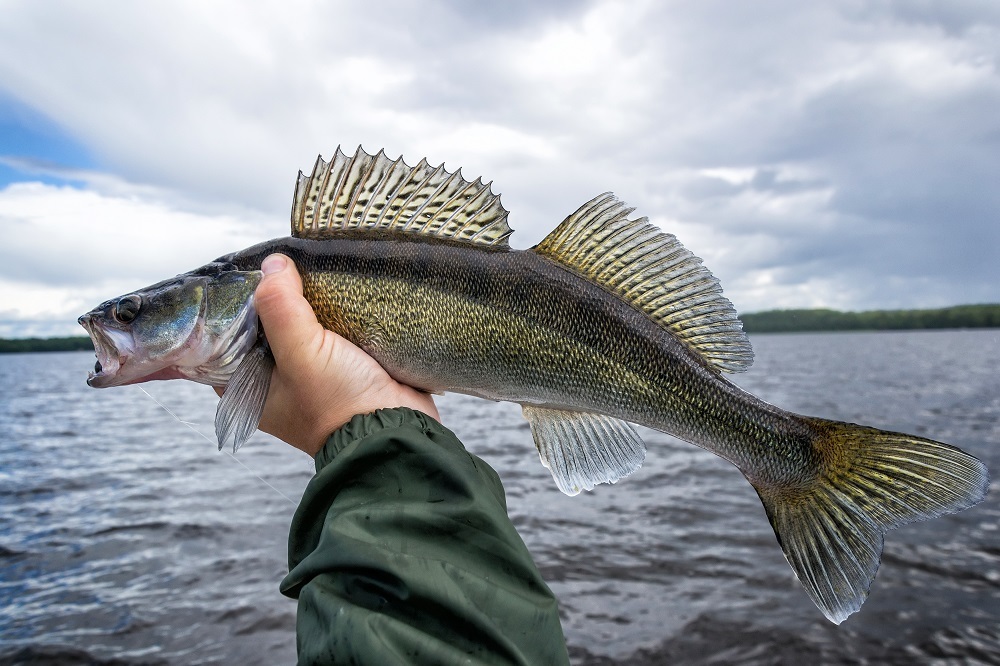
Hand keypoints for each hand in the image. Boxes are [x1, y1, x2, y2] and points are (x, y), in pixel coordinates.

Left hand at [231, 253, 439, 456]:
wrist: (395, 430)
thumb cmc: (340, 405)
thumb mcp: (302, 354)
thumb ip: (280, 307)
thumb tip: (273, 263)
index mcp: (246, 386)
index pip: (225, 334)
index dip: (236, 302)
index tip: (252, 269)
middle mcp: (270, 380)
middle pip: (263, 324)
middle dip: (275, 296)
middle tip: (286, 263)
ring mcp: (306, 374)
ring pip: (297, 325)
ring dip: (307, 302)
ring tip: (312, 269)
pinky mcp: (338, 366)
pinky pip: (327, 330)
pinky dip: (332, 311)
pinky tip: (337, 289)